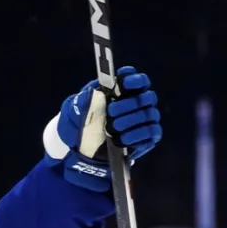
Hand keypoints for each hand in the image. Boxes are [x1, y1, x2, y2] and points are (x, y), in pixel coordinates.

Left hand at [45, 66, 160, 191]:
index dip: (134, 79)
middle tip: (111, 111)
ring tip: (112, 127)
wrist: (83, 148)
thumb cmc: (83, 122)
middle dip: (129, 103)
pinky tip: (121, 139)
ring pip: (149, 115)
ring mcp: (145, 119)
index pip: (138, 80)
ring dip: (131, 120)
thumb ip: (85, 100)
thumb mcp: (77, 111)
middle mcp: (139, 103)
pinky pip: (151, 132)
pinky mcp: (148, 137)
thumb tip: (97, 93)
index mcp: (123, 91)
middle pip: (147, 97)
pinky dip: (136, 135)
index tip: (124, 83)